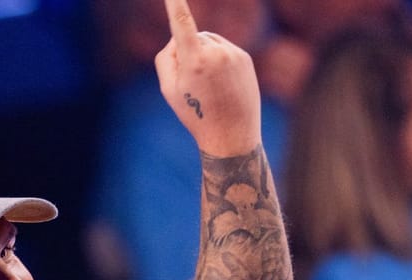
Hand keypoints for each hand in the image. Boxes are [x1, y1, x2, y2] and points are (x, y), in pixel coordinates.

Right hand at [154, 0, 261, 156]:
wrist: (231, 134)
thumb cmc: (195, 114)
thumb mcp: (168, 90)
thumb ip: (165, 58)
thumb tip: (177, 38)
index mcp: (195, 60)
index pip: (182, 24)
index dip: (175, 4)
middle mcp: (217, 52)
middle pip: (193, 37)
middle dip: (187, 51)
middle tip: (190, 83)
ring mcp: (234, 53)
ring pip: (209, 41)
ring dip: (204, 55)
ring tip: (208, 86)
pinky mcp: (246, 57)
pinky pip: (224, 49)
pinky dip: (219, 61)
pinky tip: (221, 84)